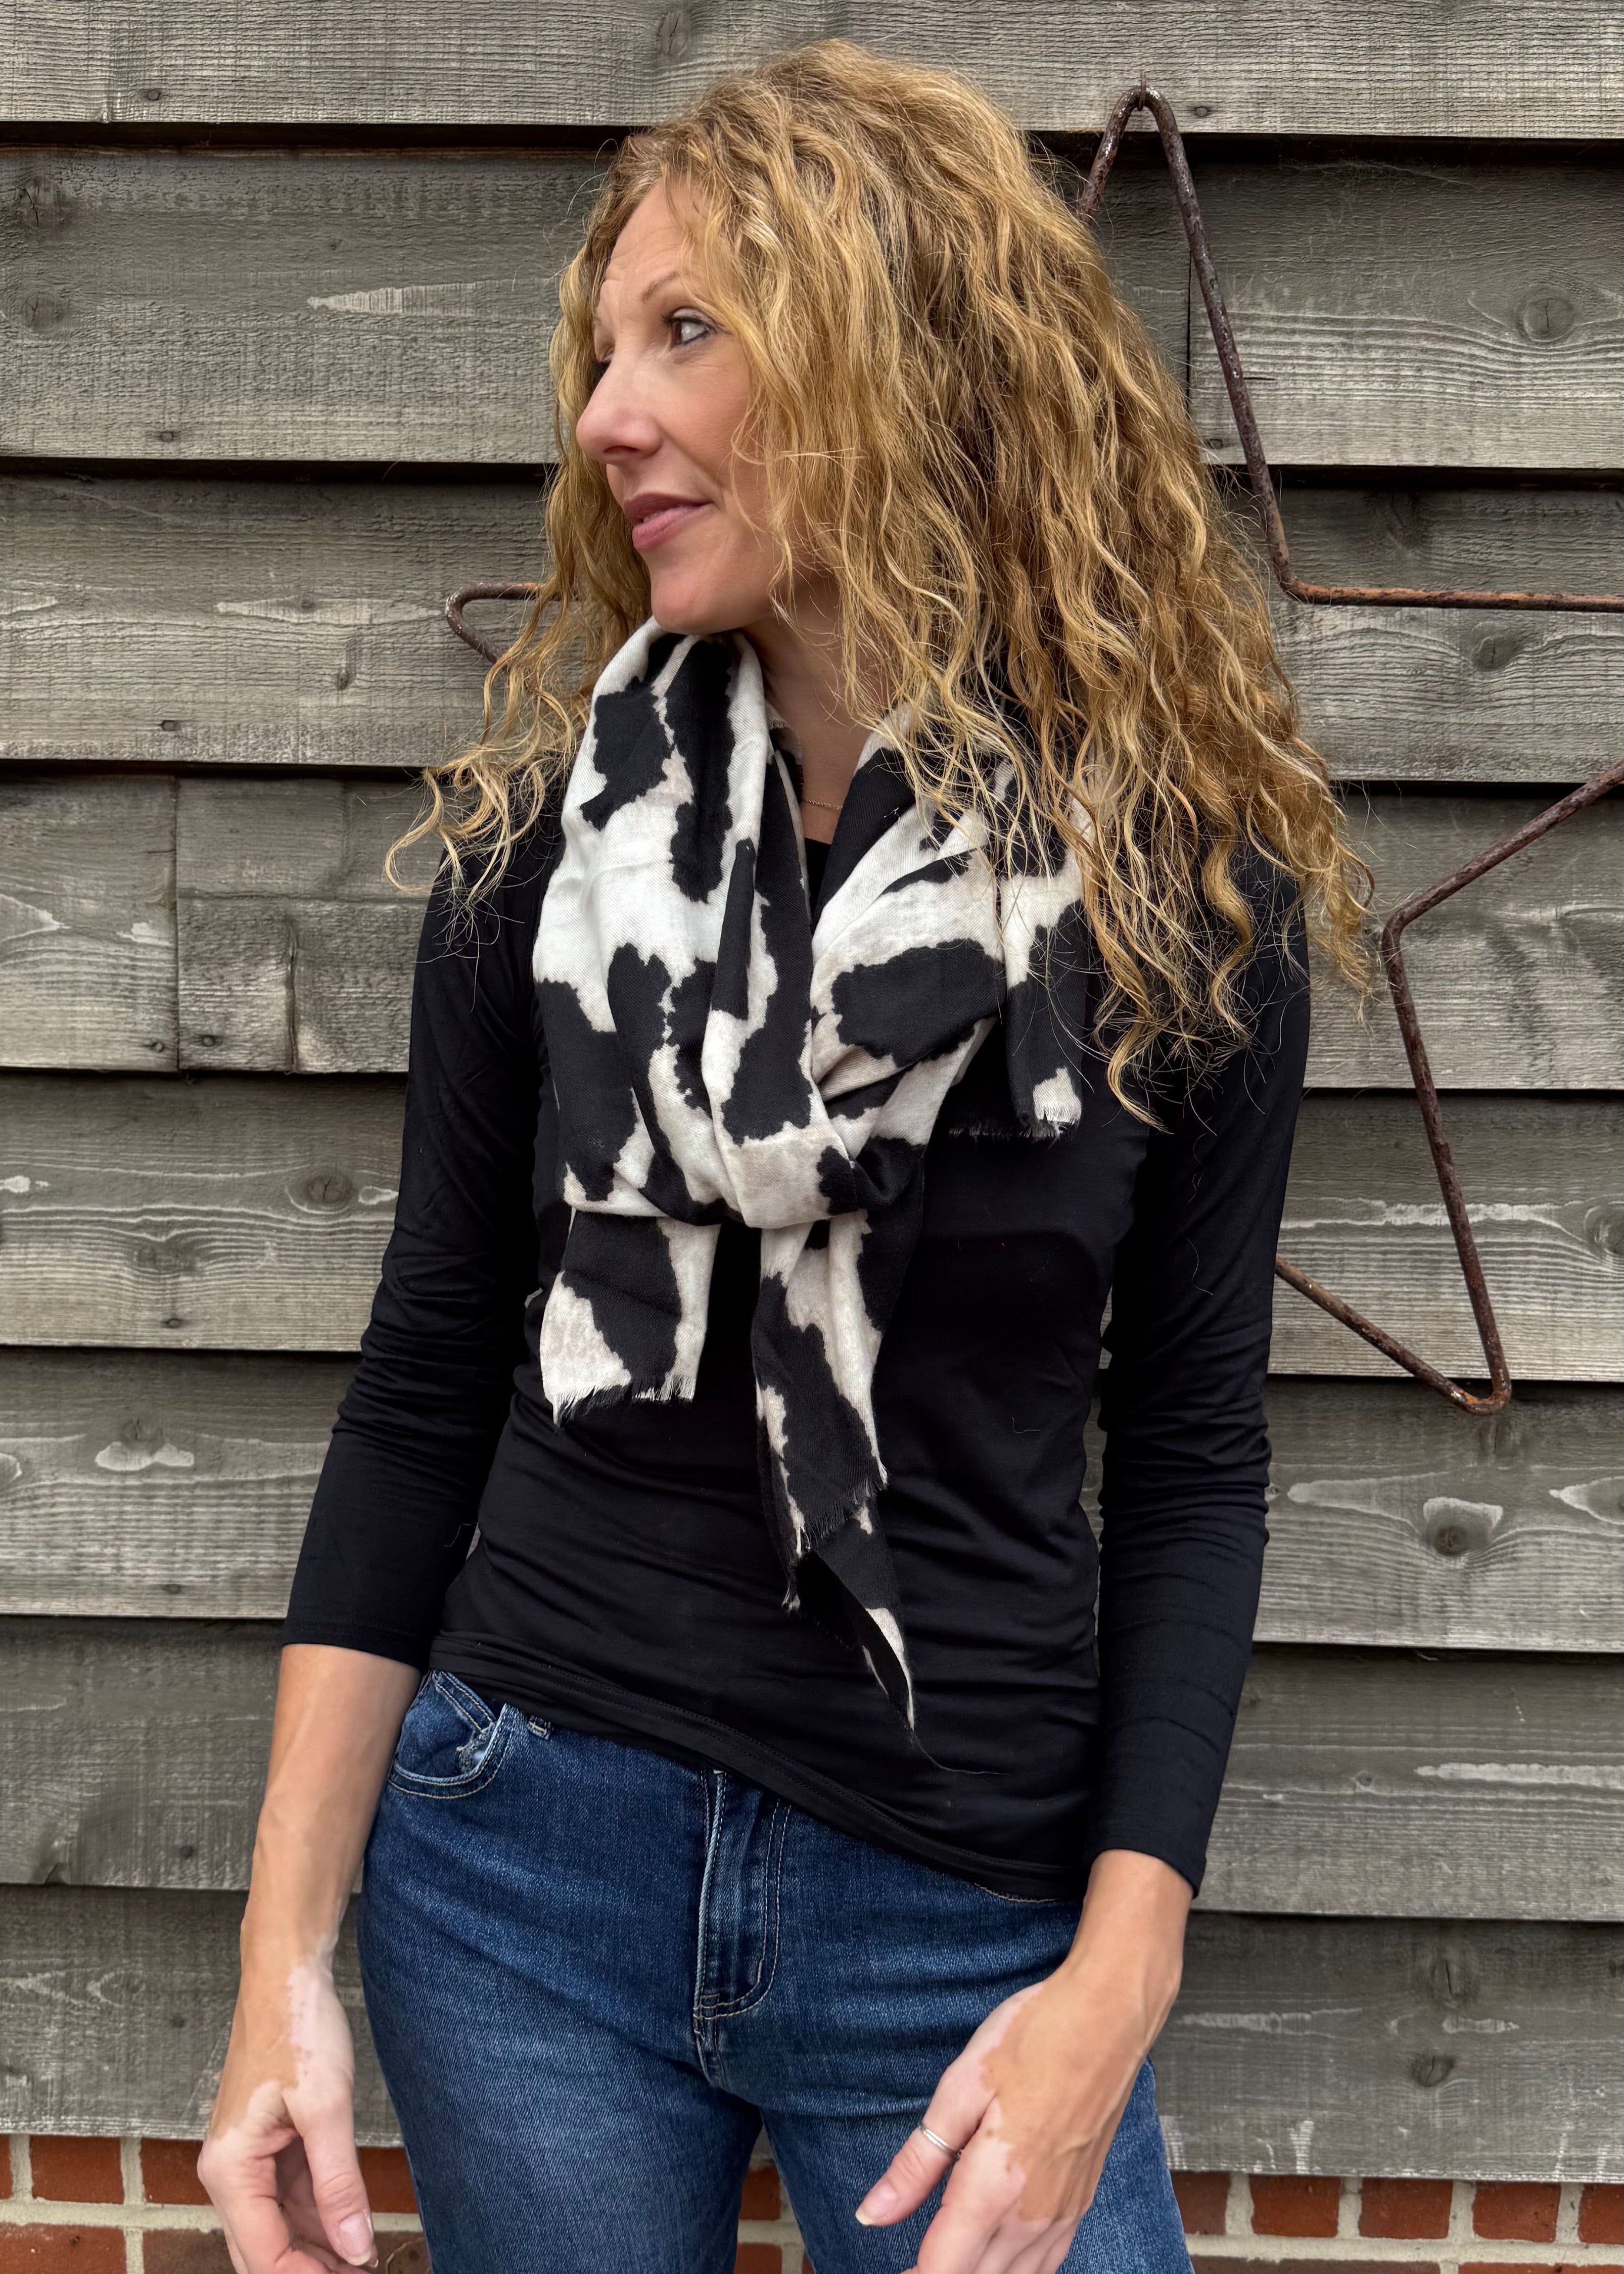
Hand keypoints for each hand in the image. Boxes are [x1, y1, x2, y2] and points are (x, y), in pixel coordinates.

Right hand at [197, 1946, 376, 2273]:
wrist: (286, 1975)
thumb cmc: (297, 2028)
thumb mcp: (326, 2108)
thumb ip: (339, 2184)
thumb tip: (354, 2248)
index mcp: (230, 2170)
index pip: (264, 2256)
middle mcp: (230, 2172)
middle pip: (264, 2250)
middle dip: (311, 2269)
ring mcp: (248, 2158)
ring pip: (280, 2225)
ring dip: (319, 2246)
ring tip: (364, 2258)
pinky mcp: (268, 2143)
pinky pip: (290, 2194)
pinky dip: (320, 2212)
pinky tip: (351, 2224)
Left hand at [855, 1850, 1188, 2273]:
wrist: (1109, 2018)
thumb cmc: (1032, 2040)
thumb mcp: (960, 2090)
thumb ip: (917, 2164)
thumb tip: (872, 2213)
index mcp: (994, 2188)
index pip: (942, 2269)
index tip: (893, 2269)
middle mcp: (1030, 2216)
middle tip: (909, 2262)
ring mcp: (1061, 2215)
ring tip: (945, 2256)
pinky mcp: (1080, 2204)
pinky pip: (1045, 2264)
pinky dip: (1015, 2270)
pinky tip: (998, 2256)